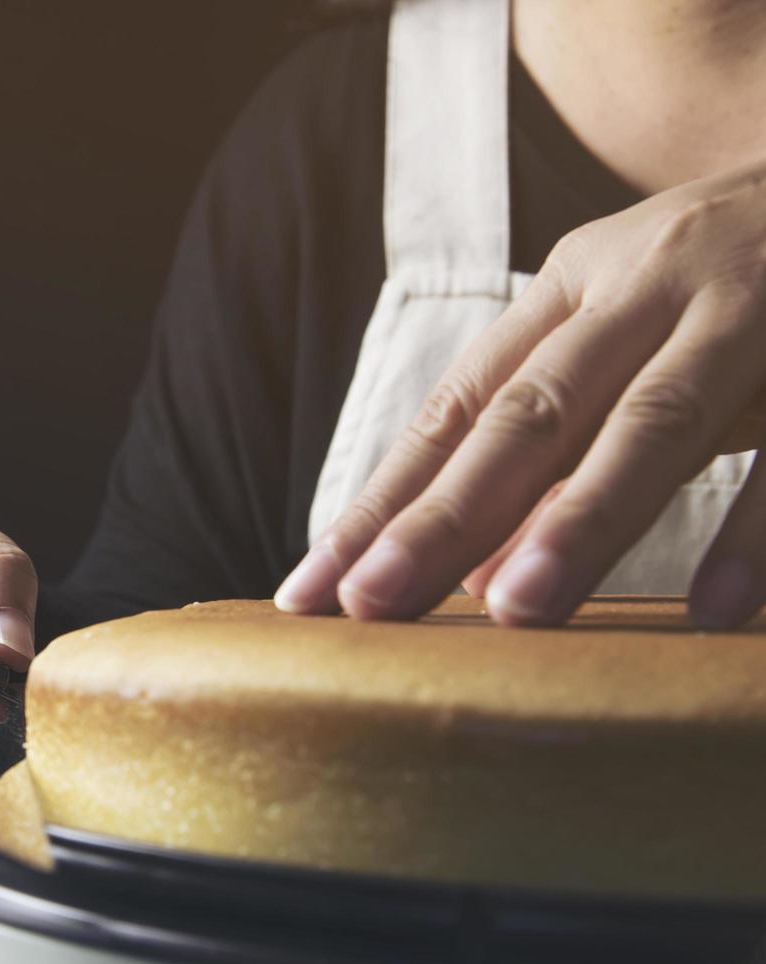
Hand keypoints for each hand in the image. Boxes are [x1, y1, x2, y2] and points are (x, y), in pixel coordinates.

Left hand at [277, 162, 765, 628]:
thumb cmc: (724, 282)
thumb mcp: (621, 335)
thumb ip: (550, 442)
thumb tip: (467, 570)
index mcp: (571, 287)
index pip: (456, 409)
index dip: (381, 502)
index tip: (310, 592)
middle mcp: (644, 286)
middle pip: (528, 413)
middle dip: (444, 515)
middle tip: (373, 605)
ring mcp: (747, 310)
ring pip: (651, 420)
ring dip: (581, 518)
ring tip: (517, 612)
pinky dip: (756, 530)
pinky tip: (713, 609)